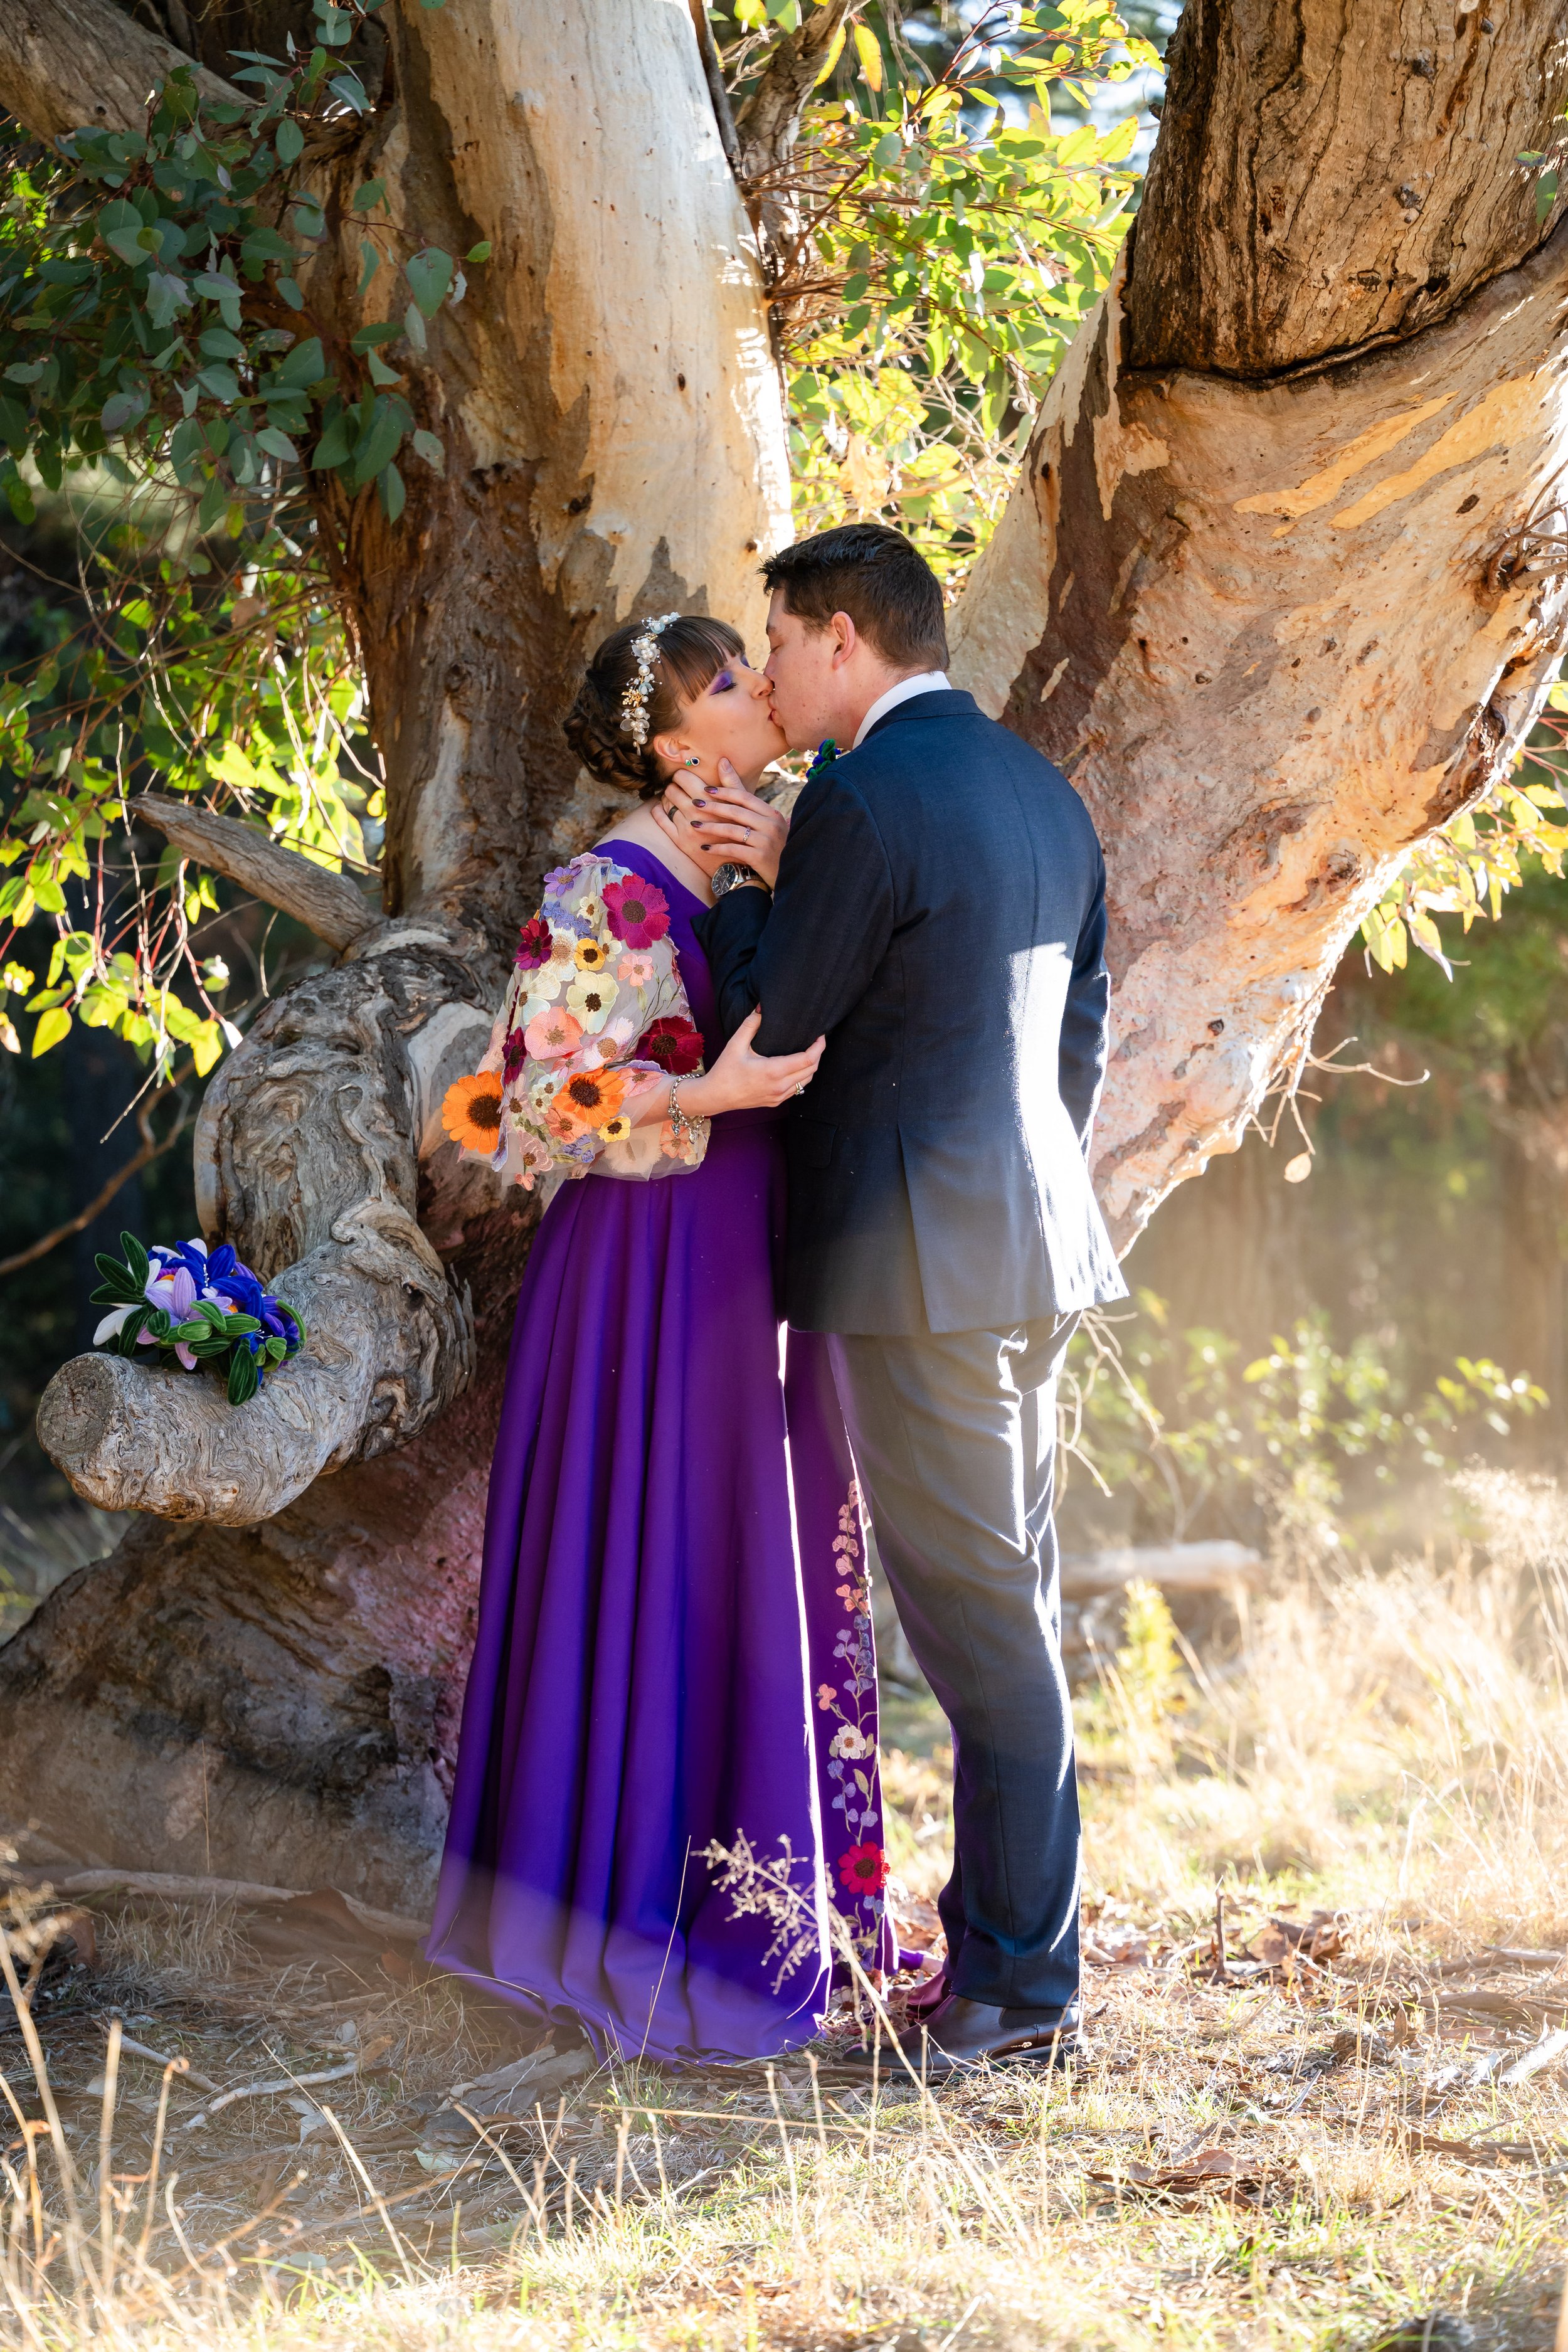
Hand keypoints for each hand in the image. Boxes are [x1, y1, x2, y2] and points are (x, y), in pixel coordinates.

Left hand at [662, 760, 788, 888]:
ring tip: (694, 825)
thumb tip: (724, 763)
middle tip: (694, 803)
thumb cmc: (772, 845)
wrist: (789, 872)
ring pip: (733, 830)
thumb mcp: (764, 822)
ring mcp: (766, 841)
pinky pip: (734, 850)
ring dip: (711, 827)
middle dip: (713, 806)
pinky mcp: (760, 858)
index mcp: (771, 813)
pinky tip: (705, 847)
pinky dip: (718, 848)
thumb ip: (744, 798)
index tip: (706, 790)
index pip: (745, 797)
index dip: (724, 791)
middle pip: (737, 811)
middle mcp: (771, 824)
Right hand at [682, 1007, 823, 1114]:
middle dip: (818, 1054)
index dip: (818, 1047)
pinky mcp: (776, 1102)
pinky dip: (802, 1077)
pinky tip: (797, 1067)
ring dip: (811, 1066)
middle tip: (816, 1040)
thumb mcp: (735, 1044)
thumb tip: (761, 1007)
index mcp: (773, 1071)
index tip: (820, 1036)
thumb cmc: (725, 1070)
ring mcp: (779, 1096)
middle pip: (812, 1070)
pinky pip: (797, 1089)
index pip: (808, 1059)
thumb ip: (751, 1024)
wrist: (715, 1096)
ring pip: (807, 1081)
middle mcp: (779, 1086)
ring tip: (809, 1052)